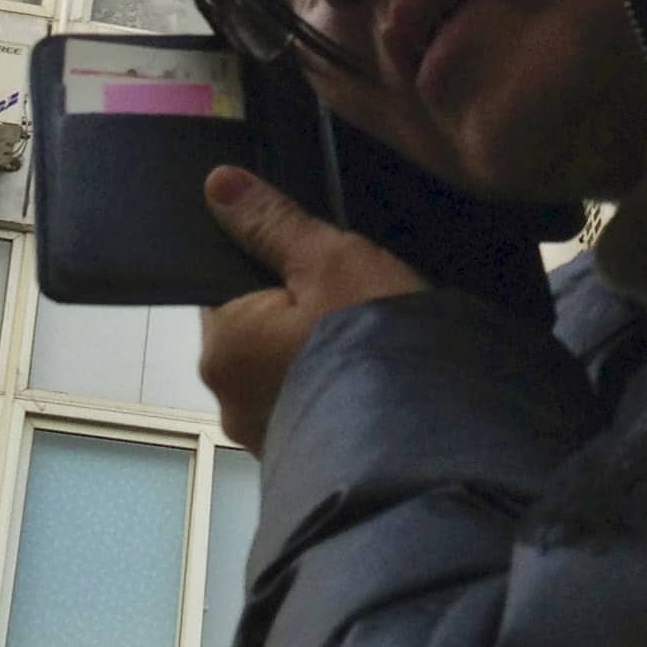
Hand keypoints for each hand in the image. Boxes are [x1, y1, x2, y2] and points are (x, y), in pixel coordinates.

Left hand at [198, 166, 427, 450]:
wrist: (428, 440)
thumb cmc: (375, 340)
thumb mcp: (330, 260)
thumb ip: (272, 222)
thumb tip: (218, 184)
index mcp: (222, 347)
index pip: (222, 287)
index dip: (263, 264)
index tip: (307, 259)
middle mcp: (228, 400)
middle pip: (251, 332)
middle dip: (290, 313)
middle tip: (347, 296)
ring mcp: (265, 438)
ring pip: (279, 373)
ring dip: (308, 356)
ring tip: (364, 337)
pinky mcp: (302, 462)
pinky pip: (307, 408)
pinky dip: (329, 391)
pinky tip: (369, 378)